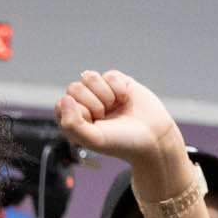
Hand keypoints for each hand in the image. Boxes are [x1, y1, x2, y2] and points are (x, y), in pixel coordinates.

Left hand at [55, 69, 182, 168]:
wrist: (154, 138)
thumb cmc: (123, 142)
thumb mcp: (93, 139)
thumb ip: (71, 124)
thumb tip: (64, 98)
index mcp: (75, 119)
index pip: (63, 103)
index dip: (79, 113)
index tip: (94, 124)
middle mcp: (86, 104)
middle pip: (75, 88)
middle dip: (94, 104)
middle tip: (106, 117)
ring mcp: (101, 92)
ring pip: (90, 77)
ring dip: (106, 95)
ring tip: (115, 107)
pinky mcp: (117, 82)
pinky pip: (109, 75)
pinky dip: (119, 88)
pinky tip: (125, 100)